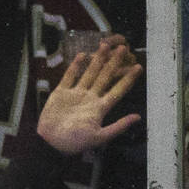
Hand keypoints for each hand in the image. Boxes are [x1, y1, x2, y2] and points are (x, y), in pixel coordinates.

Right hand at [36, 37, 142, 154]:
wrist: (50, 144)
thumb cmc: (74, 143)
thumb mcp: (99, 137)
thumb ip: (118, 127)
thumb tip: (138, 117)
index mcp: (99, 109)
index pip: (117, 91)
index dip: (128, 80)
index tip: (138, 68)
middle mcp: (89, 99)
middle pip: (105, 77)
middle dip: (114, 63)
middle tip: (123, 48)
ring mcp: (75, 95)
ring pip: (89, 73)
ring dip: (97, 60)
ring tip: (105, 45)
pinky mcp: (61, 93)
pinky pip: (70, 76)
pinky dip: (75, 66)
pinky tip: (82, 54)